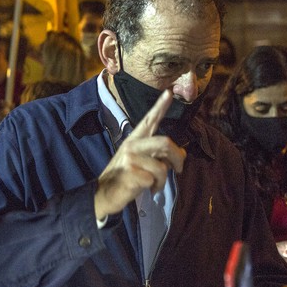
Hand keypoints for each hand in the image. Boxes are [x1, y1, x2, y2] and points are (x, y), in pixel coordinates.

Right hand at [94, 90, 185, 219]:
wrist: (104, 194)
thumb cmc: (126, 177)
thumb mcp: (143, 163)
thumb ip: (160, 155)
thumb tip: (183, 153)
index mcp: (134, 139)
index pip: (149, 120)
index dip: (160, 106)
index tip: (169, 92)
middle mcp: (132, 145)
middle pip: (165, 142)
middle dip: (177, 158)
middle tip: (179, 169)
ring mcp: (130, 159)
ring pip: (162, 167)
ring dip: (163, 180)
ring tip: (154, 185)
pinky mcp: (130, 173)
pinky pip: (154, 179)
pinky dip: (154, 188)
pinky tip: (146, 189)